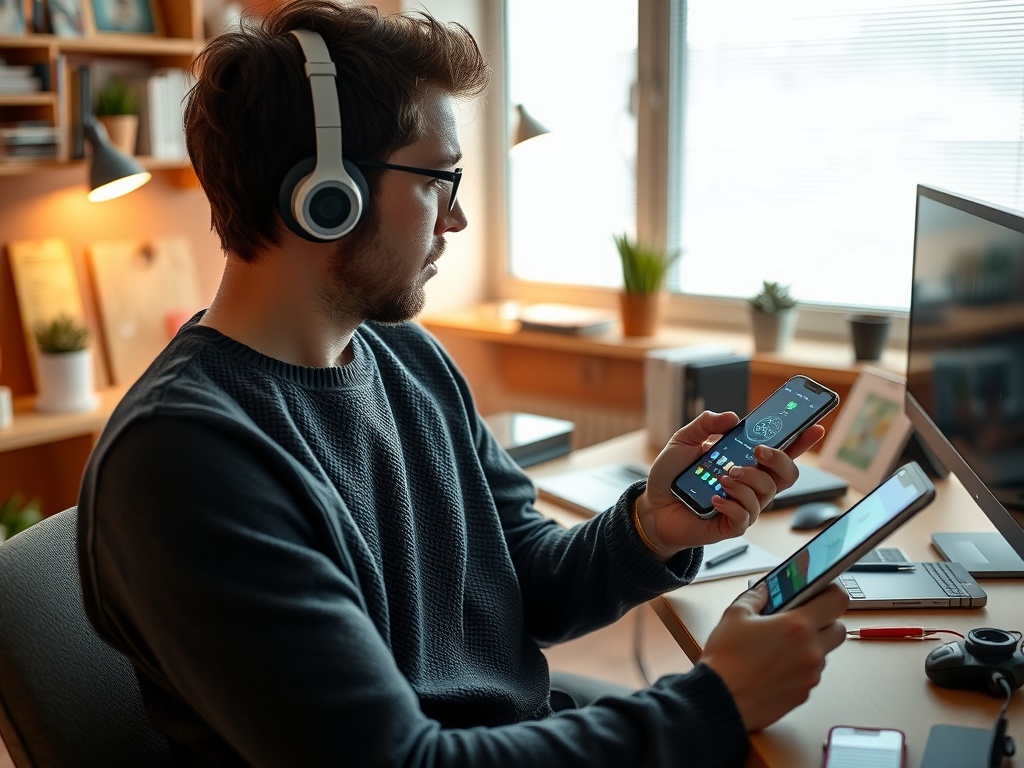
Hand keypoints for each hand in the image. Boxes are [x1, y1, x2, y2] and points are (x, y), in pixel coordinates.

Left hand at [637, 411, 824, 556]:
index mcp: (746, 462)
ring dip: (746, 480)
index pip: (782, 451)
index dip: (802, 440)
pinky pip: (746, 516)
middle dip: (778, 460)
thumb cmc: (672, 476)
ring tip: (722, 477)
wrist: (652, 506)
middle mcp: (751, 484)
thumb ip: (706, 424)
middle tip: (757, 452)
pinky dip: (731, 504)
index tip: (814, 426)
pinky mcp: (732, 525)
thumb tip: (732, 417)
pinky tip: (714, 499)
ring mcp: (745, 506)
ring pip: (767, 493)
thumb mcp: (684, 441)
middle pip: (788, 475)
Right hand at [700, 583, 848, 730]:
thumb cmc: (726, 659)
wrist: (721, 699)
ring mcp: (810, 675)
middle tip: (801, 619)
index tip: (821, 591)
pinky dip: (800, 666)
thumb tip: (764, 590)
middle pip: (838, 629)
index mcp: (797, 626)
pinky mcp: (804, 693)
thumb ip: (755, 596)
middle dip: (824, 621)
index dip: (831, 592)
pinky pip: (811, 674)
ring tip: (781, 645)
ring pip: (824, 653)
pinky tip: (776, 665)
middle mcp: (811, 651)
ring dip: (811, 645)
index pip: (837, 601)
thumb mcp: (735, 615)